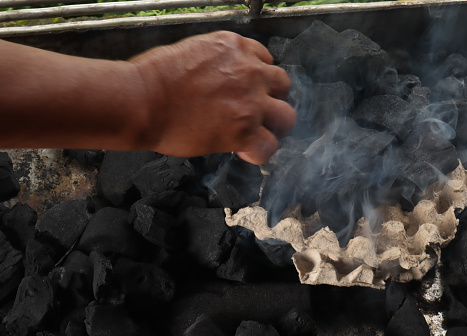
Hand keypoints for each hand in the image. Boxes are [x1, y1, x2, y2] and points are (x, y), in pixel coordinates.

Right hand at [130, 31, 295, 164]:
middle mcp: (250, 71)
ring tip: (256, 134)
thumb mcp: (192, 51)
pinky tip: (246, 153)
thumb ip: (216, 63)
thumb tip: (218, 79)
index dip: (258, 79)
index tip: (247, 90)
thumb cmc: (153, 77)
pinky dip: (260, 153)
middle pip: (282, 86)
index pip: (265, 60)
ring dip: (273, 126)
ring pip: (285, 116)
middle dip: (272, 99)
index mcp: (235, 47)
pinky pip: (268, 146)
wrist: (142, 100)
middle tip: (256, 112)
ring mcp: (251, 102)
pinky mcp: (244, 130)